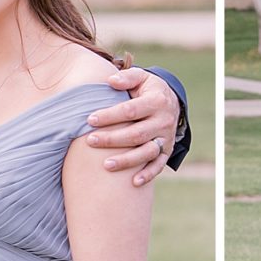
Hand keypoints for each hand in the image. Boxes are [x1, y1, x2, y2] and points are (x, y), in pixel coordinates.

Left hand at [84, 61, 177, 184]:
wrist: (171, 101)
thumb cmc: (147, 89)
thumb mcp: (141, 77)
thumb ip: (127, 78)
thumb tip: (110, 81)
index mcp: (157, 101)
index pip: (131, 110)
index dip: (110, 116)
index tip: (90, 119)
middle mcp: (164, 121)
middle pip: (137, 134)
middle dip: (112, 139)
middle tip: (90, 141)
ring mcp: (166, 138)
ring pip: (147, 152)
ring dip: (127, 160)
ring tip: (105, 165)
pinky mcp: (167, 151)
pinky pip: (159, 165)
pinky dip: (148, 175)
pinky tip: (133, 182)